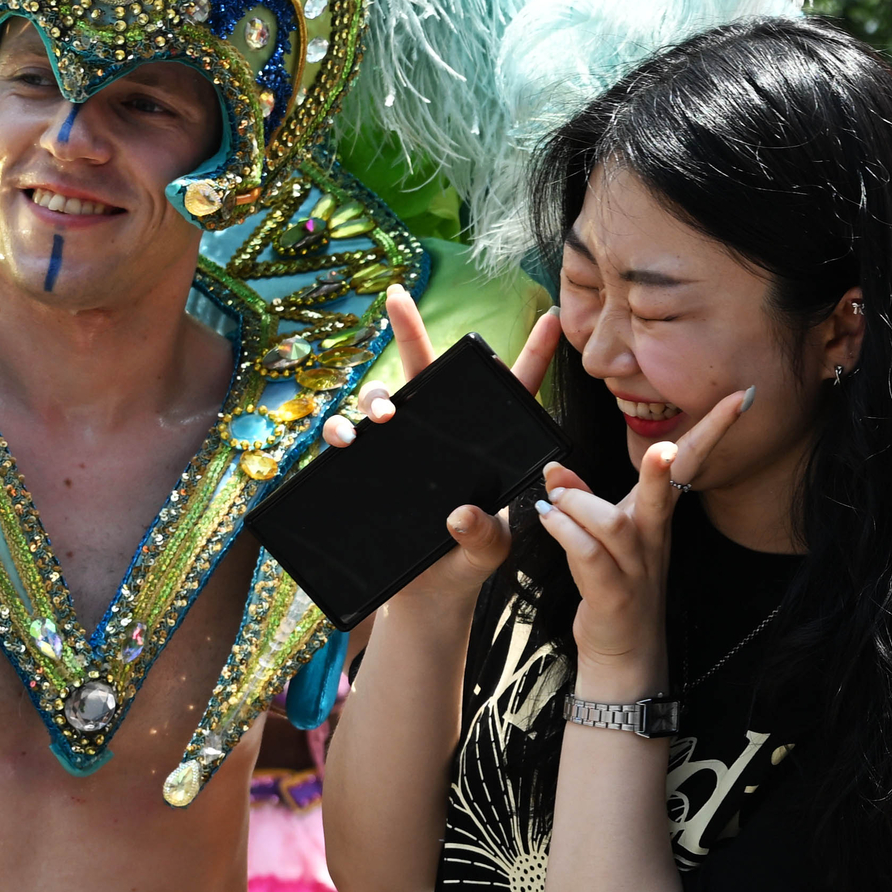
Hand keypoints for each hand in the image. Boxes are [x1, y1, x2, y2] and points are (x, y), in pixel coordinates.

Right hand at [319, 293, 567, 637]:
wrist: (430, 596)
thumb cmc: (470, 561)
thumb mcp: (490, 551)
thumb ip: (486, 536)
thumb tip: (461, 517)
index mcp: (486, 443)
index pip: (513, 392)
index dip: (533, 354)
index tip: (551, 315)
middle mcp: (442, 434)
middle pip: (429, 371)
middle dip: (409, 327)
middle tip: (397, 296)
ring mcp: (402, 448)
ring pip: (383, 398)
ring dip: (376, 395)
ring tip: (384, 415)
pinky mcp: (368, 470)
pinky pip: (347, 438)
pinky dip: (340, 431)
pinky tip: (343, 440)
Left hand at [537, 387, 750, 685]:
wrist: (625, 650)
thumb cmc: (616, 584)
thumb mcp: (606, 537)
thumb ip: (580, 500)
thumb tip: (556, 471)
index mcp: (658, 516)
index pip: (691, 463)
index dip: (716, 429)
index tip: (743, 396)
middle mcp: (653, 537)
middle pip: (666, 493)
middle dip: (665, 469)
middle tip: (665, 448)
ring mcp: (636, 568)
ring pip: (614, 524)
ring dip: (579, 504)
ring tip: (555, 499)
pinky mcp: (613, 595)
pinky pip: (589, 556)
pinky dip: (564, 532)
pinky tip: (547, 519)